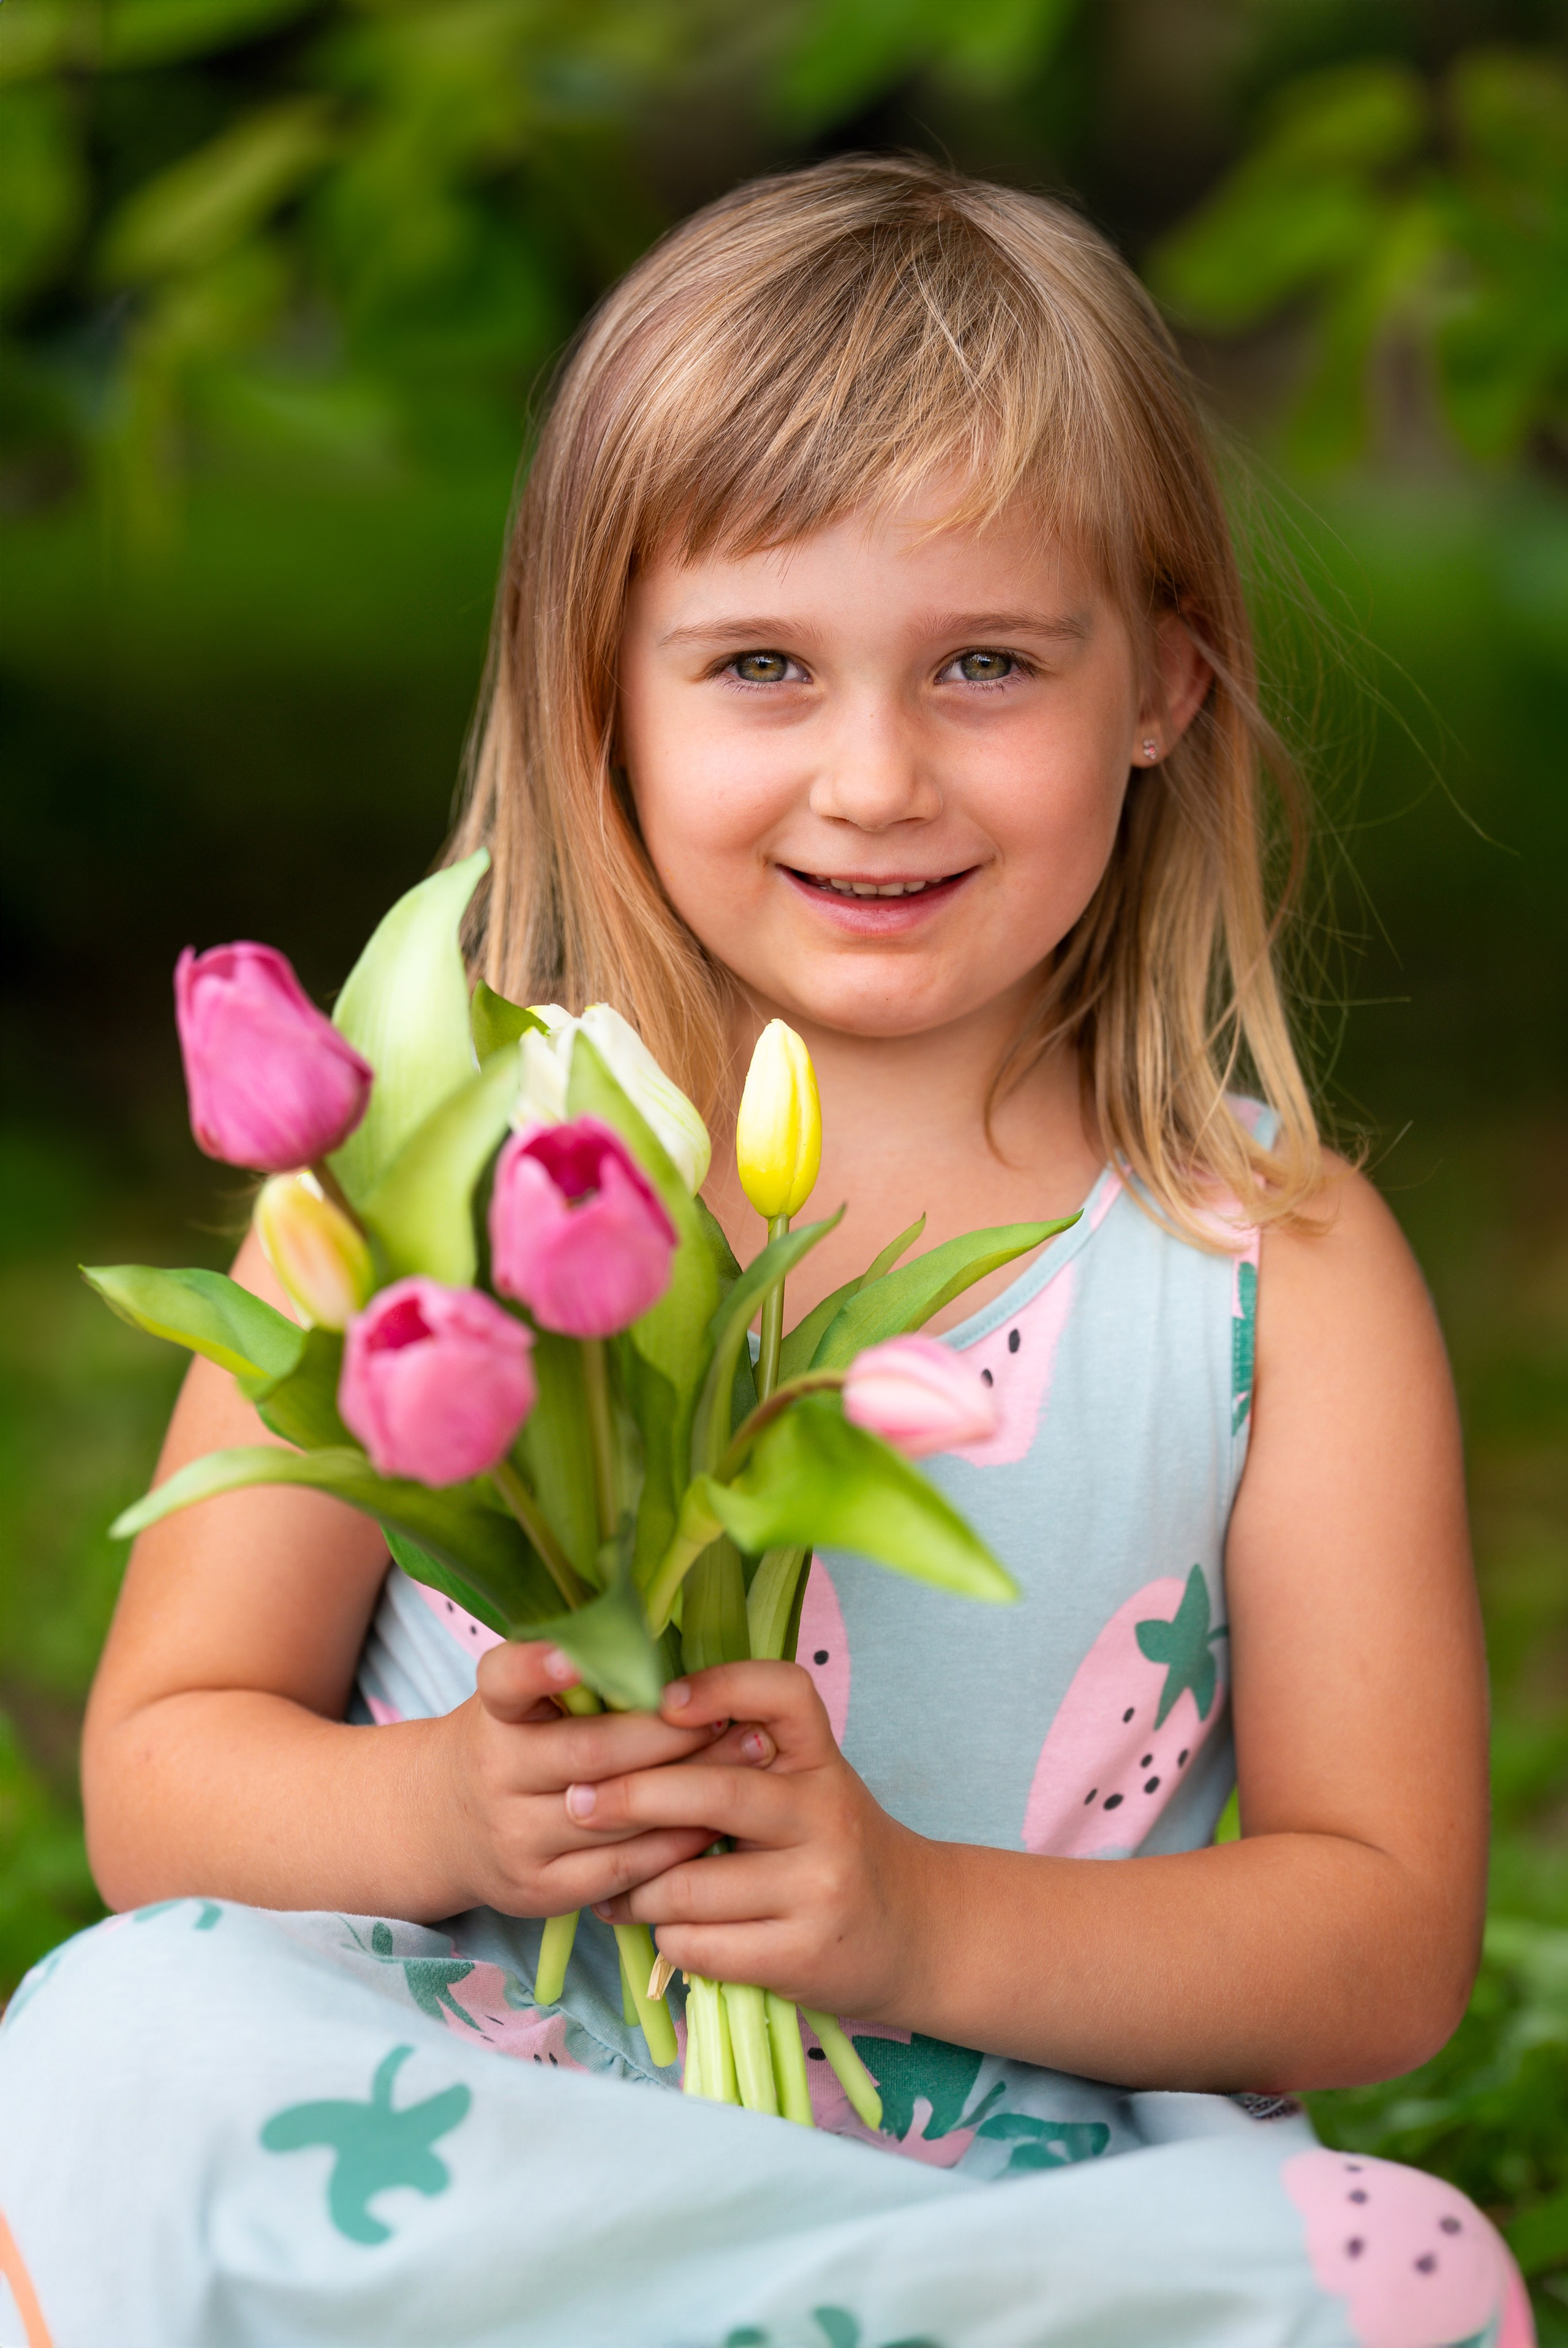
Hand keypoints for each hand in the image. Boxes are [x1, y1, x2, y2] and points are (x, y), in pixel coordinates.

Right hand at [436, 1642, 770, 1918]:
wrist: (446, 1827)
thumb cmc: (515, 1741)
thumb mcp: (524, 1699)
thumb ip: (578, 1672)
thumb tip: (667, 1632)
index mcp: (494, 1712)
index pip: (504, 1681)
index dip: (536, 1667)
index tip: (575, 1656)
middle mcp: (496, 1773)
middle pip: (590, 1752)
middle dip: (671, 1734)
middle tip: (734, 1715)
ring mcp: (515, 1837)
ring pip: (615, 1813)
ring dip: (691, 1787)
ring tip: (750, 1760)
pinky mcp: (539, 1890)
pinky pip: (621, 1868)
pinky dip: (674, 1844)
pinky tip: (716, 1821)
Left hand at [588, 1660, 927, 2015]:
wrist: (915, 1931)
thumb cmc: (833, 1845)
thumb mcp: (809, 1783)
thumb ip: (743, 1756)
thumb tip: (630, 1732)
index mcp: (822, 1759)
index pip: (782, 1694)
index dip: (720, 1685)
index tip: (661, 1703)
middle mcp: (826, 1814)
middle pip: (714, 1792)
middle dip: (631, 1798)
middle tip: (577, 1803)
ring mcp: (817, 1887)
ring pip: (690, 1885)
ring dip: (638, 1890)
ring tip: (617, 1888)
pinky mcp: (801, 1954)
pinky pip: (701, 1945)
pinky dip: (667, 1938)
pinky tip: (662, 1929)